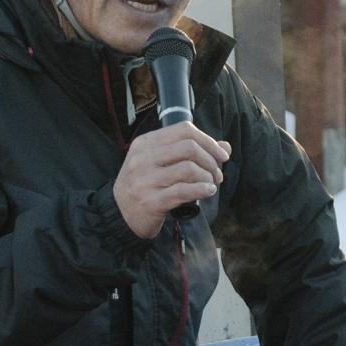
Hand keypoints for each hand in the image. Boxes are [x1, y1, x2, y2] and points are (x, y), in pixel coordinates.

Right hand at [113, 122, 230, 238]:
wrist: (120, 215)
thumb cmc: (145, 185)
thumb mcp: (161, 163)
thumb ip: (191, 152)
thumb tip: (225, 147)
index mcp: (145, 143)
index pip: (183, 130)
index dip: (208, 141)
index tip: (221, 155)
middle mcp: (142, 159)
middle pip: (188, 147)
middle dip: (210, 160)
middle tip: (217, 173)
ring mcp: (145, 180)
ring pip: (188, 169)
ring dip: (207, 177)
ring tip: (211, 184)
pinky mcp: (151, 201)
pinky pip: (183, 191)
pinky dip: (202, 190)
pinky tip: (208, 191)